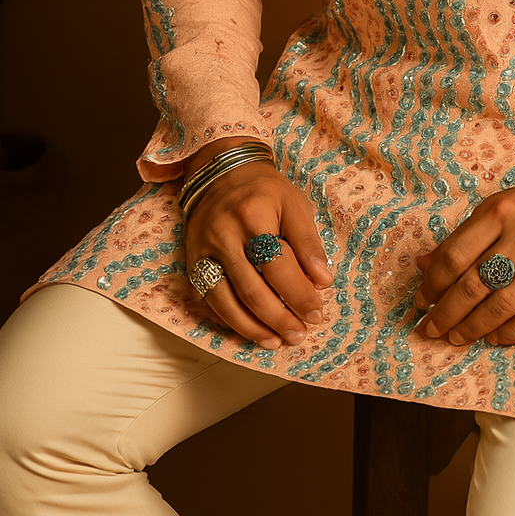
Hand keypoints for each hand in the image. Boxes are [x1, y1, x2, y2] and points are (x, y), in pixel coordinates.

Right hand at [183, 140, 331, 350]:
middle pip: (253, 290)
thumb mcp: (294, 205)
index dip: (299, 294)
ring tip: (278, 341)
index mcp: (254, 217)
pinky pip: (211, 301)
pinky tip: (252, 332)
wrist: (222, 173)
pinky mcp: (192, 263)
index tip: (317, 313)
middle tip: (300, 334)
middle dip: (279, 318)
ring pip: (227, 302)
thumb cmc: (265, 192)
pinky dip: (232, 322)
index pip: (278, 266)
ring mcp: (204, 252)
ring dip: (255, 328)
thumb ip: (308, 243)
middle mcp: (224, 236)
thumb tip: (322, 282)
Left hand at [413, 168, 514, 346]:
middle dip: (446, 314)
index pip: (455, 256)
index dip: (433, 284)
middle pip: (473, 285)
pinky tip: (495, 338)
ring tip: (457, 338)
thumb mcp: (504, 205)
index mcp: (501, 210)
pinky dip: (511, 333)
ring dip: (473, 328)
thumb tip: (424, 264)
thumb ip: (466, 236)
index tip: (421, 301)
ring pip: (500, 306)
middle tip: (431, 330)